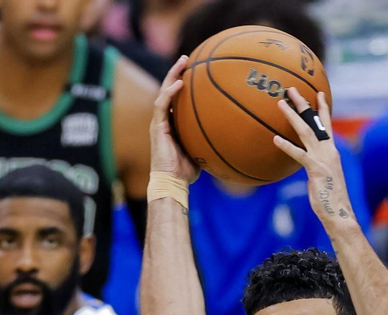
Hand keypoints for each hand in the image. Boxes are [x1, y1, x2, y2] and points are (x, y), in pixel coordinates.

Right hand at [150, 56, 199, 183]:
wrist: (172, 182)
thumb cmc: (187, 172)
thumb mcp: (202, 151)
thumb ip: (209, 140)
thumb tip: (231, 137)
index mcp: (173, 124)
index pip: (177, 99)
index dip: (184, 84)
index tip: (196, 72)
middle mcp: (164, 119)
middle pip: (169, 90)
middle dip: (177, 73)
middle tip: (187, 59)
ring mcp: (159, 122)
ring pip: (163, 92)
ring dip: (172, 75)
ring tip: (182, 62)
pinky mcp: (156, 127)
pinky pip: (161, 105)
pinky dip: (169, 93)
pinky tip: (178, 84)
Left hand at [273, 88, 356, 230]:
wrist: (340, 213)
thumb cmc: (330, 198)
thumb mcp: (323, 177)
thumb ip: (315, 165)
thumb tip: (306, 162)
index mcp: (332, 152)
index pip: (327, 125)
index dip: (323, 109)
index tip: (319, 93)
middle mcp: (329, 151)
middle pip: (315, 122)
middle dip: (303, 104)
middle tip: (291, 89)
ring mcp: (323, 159)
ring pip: (305, 133)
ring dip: (292, 117)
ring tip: (280, 104)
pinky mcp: (316, 170)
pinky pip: (299, 155)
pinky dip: (287, 146)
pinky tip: (275, 139)